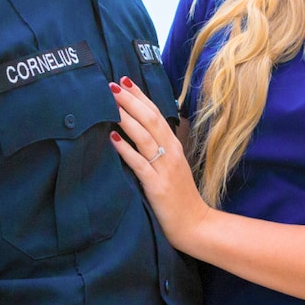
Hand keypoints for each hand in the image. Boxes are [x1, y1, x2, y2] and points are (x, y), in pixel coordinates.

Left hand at [109, 79, 211, 247]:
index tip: (123, 81)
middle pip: (149, 119)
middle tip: (111, 85)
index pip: (155, 113)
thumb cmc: (180, 195)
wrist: (195, 224)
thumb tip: (136, 131)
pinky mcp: (157, 185)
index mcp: (173, 145)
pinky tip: (112, 138)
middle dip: (130, 100)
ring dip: (126, 117)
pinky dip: (126, 149)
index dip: (139, 96)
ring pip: (144, 136)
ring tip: (110, 103)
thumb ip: (158, 148)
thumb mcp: (171, 166)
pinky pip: (139, 163)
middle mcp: (171, 152)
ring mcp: (165, 168)